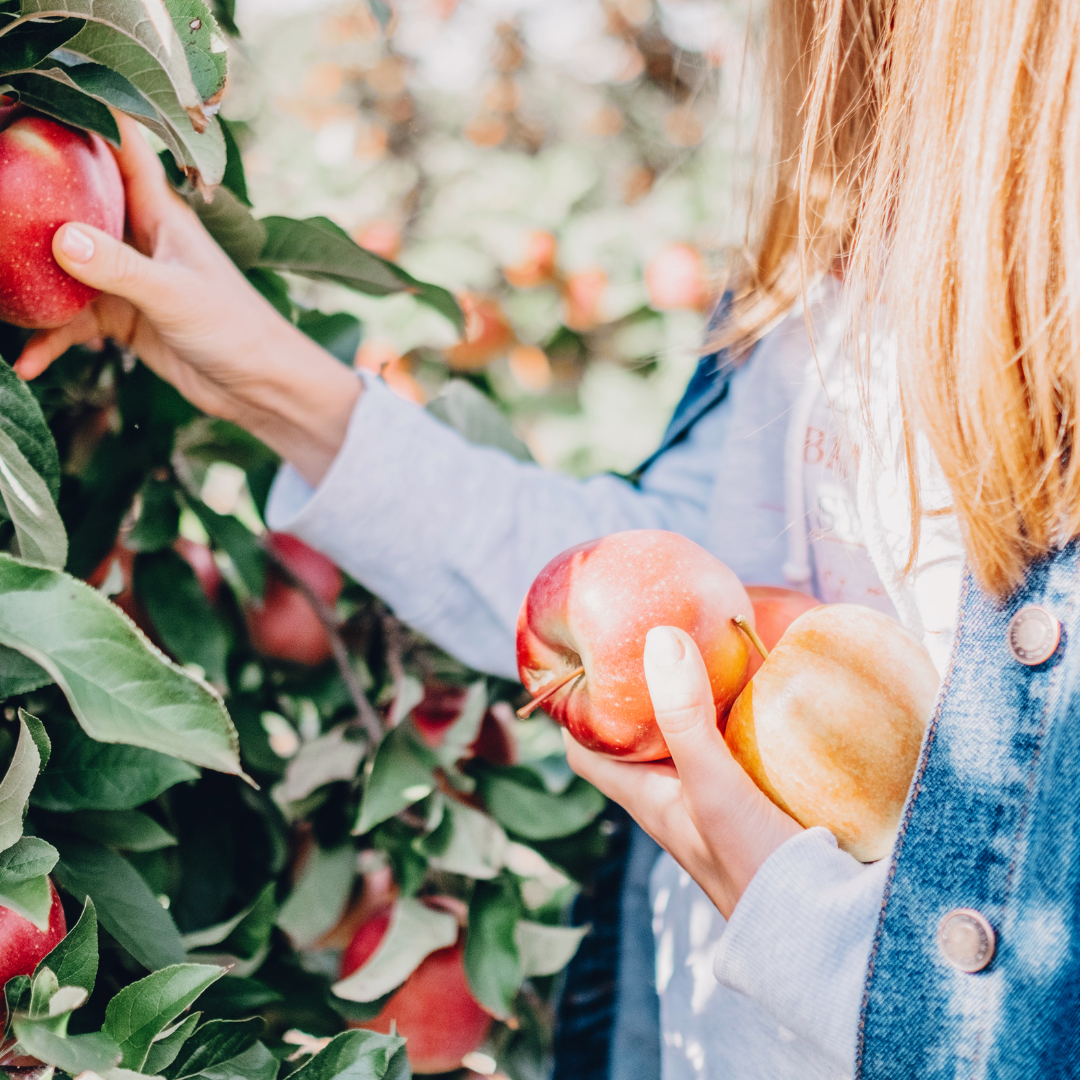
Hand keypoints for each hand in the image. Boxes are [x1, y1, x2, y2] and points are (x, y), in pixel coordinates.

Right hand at [14, 112, 360, 486]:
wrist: (261, 387)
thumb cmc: (235, 329)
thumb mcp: (174, 295)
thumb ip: (118, 268)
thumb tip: (59, 238)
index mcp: (160, 213)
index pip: (119, 147)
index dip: (81, 115)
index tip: (31, 103)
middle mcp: (140, 237)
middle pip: (75, 203)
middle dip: (32, 199)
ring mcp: (128, 278)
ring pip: (64, 267)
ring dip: (33, 282)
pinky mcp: (124, 318)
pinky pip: (74, 323)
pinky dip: (52, 340)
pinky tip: (26, 363)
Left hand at [564, 626, 802, 918]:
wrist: (819, 926)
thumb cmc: (753, 865)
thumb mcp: (712, 784)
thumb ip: (685, 718)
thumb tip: (660, 638)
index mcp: (645, 797)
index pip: (586, 749)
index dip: (574, 708)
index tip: (582, 657)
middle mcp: (673, 795)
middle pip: (638, 736)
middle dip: (640, 689)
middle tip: (651, 635)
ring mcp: (715, 797)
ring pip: (689, 736)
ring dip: (694, 697)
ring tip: (706, 645)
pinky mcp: (757, 796)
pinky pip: (737, 745)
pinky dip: (741, 715)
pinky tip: (763, 687)